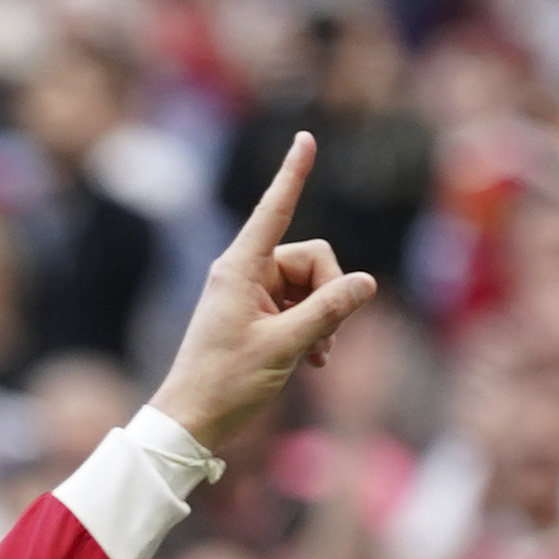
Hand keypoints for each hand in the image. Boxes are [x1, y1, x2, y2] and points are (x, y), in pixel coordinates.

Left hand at [152, 134, 381, 455]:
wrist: (192, 420)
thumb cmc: (227, 382)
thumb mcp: (286, 346)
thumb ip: (328, 311)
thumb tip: (366, 282)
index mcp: (240, 268)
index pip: (275, 209)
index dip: (293, 174)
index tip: (305, 138)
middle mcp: (244, 273)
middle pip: (312, 258)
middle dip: (330, 293)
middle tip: (324, 339)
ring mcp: (251, 294)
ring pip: (311, 285)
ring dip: (323, 318)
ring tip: (314, 356)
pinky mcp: (256, 315)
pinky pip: (300, 305)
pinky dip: (312, 328)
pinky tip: (312, 360)